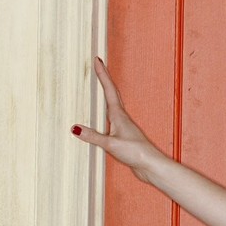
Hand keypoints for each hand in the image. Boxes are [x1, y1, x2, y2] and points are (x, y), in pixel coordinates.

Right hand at [71, 58, 161, 173]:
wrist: (151, 166)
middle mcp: (122, 118)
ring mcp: (123, 126)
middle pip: (112, 93)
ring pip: (113, 105)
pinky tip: (103, 117)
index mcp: (119, 115)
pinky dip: (106, 111)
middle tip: (98, 66)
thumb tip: (75, 128)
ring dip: (106, 93)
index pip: (109, 90)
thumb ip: (93, 136)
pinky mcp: (124, 136)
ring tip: (100, 85)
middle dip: (104, 79)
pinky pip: (112, 118)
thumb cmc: (136, 153)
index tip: (97, 60)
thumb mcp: (111, 145)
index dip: (103, 74)